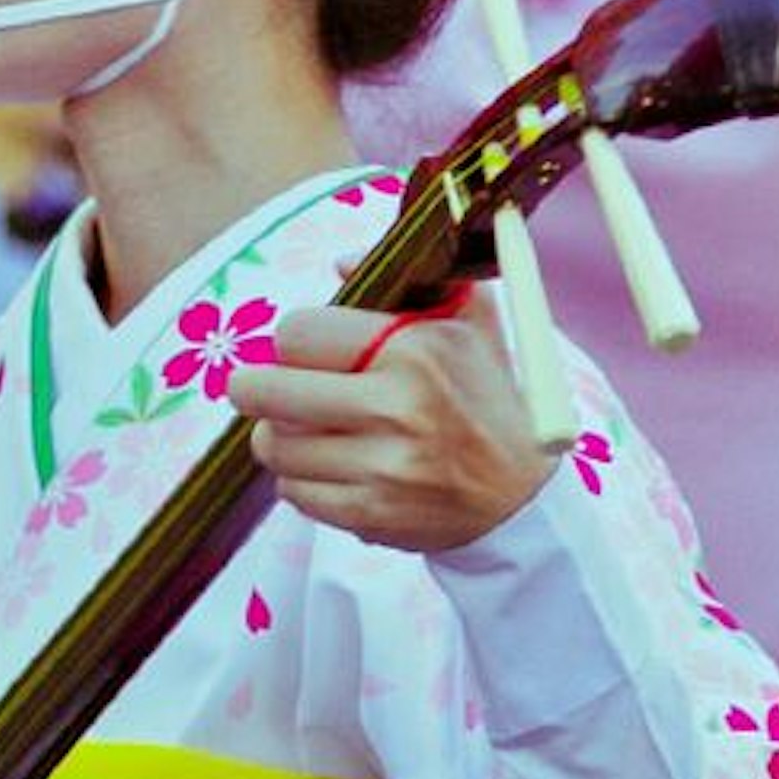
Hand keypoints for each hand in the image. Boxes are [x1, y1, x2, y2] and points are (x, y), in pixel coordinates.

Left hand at [233, 298, 548, 556]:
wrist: (521, 498)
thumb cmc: (483, 398)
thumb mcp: (467, 323)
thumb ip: (410, 280)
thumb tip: (343, 263)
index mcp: (414, 349)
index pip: (296, 333)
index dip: (294, 341)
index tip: (308, 351)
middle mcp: (397, 408)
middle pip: (263, 391)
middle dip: (257, 387)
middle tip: (266, 388)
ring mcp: (383, 467)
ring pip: (272, 445)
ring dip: (280, 437)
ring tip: (309, 430)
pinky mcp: (371, 515)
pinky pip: (292, 491)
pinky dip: (302, 480)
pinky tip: (333, 469)